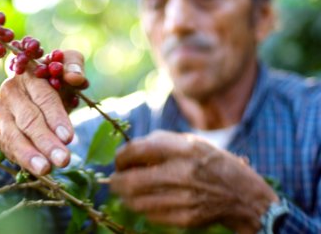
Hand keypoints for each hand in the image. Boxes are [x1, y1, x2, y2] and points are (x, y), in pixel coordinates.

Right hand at [0, 50, 85, 175]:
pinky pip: (6, 147)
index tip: (69, 137)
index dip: (56, 117)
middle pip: (29, 120)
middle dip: (46, 141)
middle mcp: (10, 92)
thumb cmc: (56, 77)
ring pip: (13, 136)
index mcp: (28, 73)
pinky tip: (34, 170)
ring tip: (46, 170)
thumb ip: (74, 65)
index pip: (44, 97)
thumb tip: (75, 78)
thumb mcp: (68, 64)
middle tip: (63, 160)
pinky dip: (19, 159)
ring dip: (29, 155)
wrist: (36, 88)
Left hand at [110, 131, 278, 232]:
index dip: (120, 157)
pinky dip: (143, 208)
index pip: (136, 150)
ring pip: (135, 201)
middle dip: (116, 181)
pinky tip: (148, 201)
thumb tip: (127, 153)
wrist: (243, 195)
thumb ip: (159, 143)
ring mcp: (183, 198)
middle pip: (129, 181)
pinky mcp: (185, 218)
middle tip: (115, 179)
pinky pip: (150, 215)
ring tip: (128, 191)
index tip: (119, 161)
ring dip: (125, 196)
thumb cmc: (212, 163)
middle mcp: (182, 172)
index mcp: (182, 148)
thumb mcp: (190, 142)